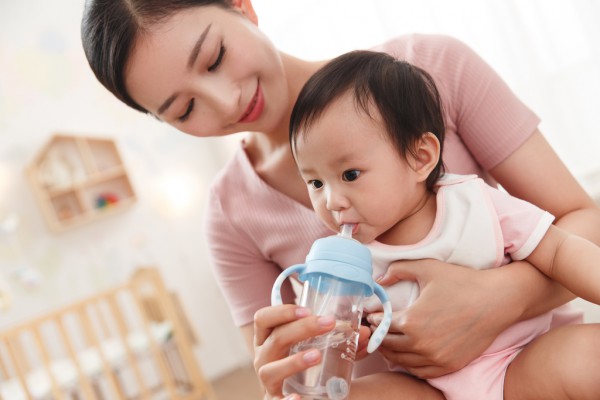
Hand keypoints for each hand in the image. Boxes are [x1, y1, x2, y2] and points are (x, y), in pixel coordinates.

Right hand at [253, 304, 370, 397]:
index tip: (307, 309)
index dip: (281, 311)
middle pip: (275, 339)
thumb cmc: (303, 364)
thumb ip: (339, 340)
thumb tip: (366, 333)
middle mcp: (263, 358)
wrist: (299, 395)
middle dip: (301, 329)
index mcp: (268, 339)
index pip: (263, 318)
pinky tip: (299, 398)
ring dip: (293, 361)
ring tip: (317, 356)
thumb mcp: (314, 346)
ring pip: (270, 370)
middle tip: (329, 324)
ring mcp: (267, 381)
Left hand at [367, 259, 517, 378]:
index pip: (380, 326)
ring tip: (389, 340)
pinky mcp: (449, 366)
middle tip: (377, 329)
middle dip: (379, 336)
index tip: (373, 315)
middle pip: (387, 345)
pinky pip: (420, 371)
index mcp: (411, 321)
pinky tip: (408, 353)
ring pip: (401, 361)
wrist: (497, 301)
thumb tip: (379, 281)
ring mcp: (435, 358)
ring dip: (391, 351)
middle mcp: (420, 344)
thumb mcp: (427, 267)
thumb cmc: (462, 282)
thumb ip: (398, 269)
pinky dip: (409, 363)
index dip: (374, 320)